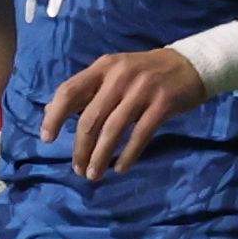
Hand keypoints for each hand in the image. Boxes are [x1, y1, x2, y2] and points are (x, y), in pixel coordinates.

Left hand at [40, 48, 207, 180]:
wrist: (191, 64)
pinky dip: (128, 155)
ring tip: (93, 174)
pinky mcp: (162, 104)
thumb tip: (49, 111)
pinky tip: (120, 168)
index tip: (47, 139)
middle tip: (78, 169)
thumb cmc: (145, 72)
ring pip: (113, 129)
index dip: (55, 116)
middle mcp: (119, 76)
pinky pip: (140, 135)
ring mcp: (142, 90)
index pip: (69, 91)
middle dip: (80, 148)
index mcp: (103, 67)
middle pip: (90, 118)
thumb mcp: (113, 72)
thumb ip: (85, 90)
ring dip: (100, 156)